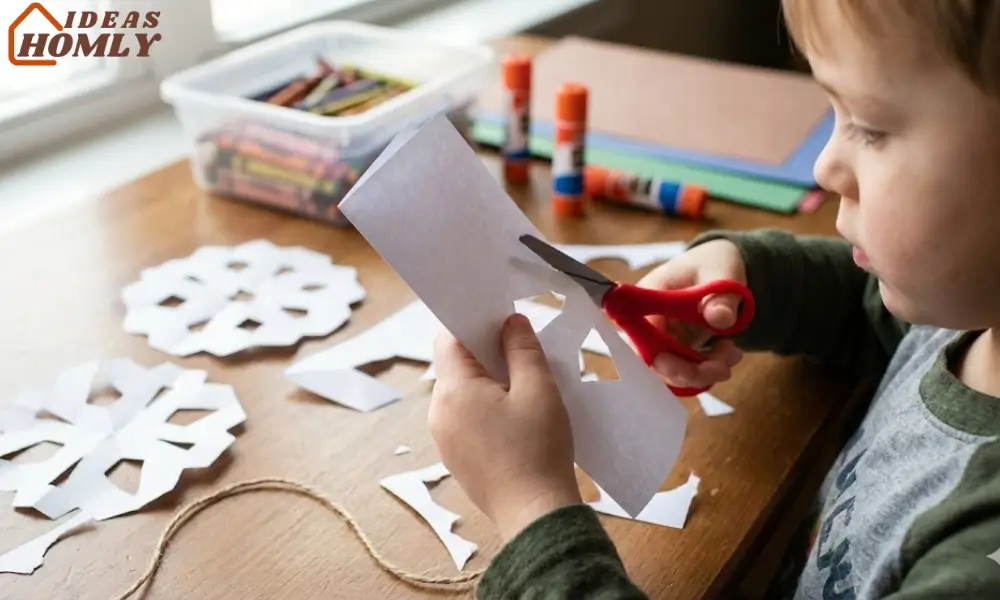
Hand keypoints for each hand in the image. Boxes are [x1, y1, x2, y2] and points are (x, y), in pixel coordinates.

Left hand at [428, 313, 581, 541]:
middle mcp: (439, 413)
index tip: (501, 320)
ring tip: (525, 389)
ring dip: (489, 382)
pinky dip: (487, 408)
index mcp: (452, 392)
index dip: (474, 323)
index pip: (449, 339)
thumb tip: (510, 323)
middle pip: (455, 366)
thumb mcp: (537, 389)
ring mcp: (445, 438)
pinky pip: (466, 418)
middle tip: (522, 354)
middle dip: (486, 354)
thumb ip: (522, 349)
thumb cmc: (538, 450)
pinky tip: (517, 418)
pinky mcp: (457, 457)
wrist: (535, 515)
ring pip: (462, 392)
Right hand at [637, 239, 747, 390]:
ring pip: (673, 370)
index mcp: (649, 296)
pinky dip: (709, 370)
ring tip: (732, 354)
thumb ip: (721, 296)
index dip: (659, 358)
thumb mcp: (723, 273)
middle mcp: (649, 320)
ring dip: (703, 373)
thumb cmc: (713, 262)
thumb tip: (719, 319)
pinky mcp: (678, 347)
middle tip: (722, 368)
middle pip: (653, 361)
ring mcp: (663, 336)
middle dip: (688, 372)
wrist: (720, 266)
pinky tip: (730, 354)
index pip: (639, 335)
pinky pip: (688, 369)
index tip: (688, 368)